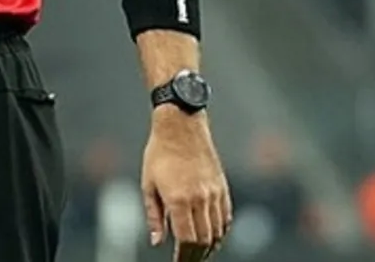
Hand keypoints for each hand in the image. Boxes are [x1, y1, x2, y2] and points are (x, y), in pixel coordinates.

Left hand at [142, 107, 231, 261]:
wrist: (180, 126)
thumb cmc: (160, 153)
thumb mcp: (148, 185)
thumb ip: (154, 216)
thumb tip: (157, 241)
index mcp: (179, 199)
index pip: (186, 240)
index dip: (183, 257)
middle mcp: (200, 198)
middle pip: (204, 240)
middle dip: (196, 256)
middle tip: (187, 260)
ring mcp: (213, 192)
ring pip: (218, 231)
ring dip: (210, 246)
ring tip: (200, 253)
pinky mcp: (222, 186)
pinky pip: (226, 217)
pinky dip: (221, 232)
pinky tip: (213, 237)